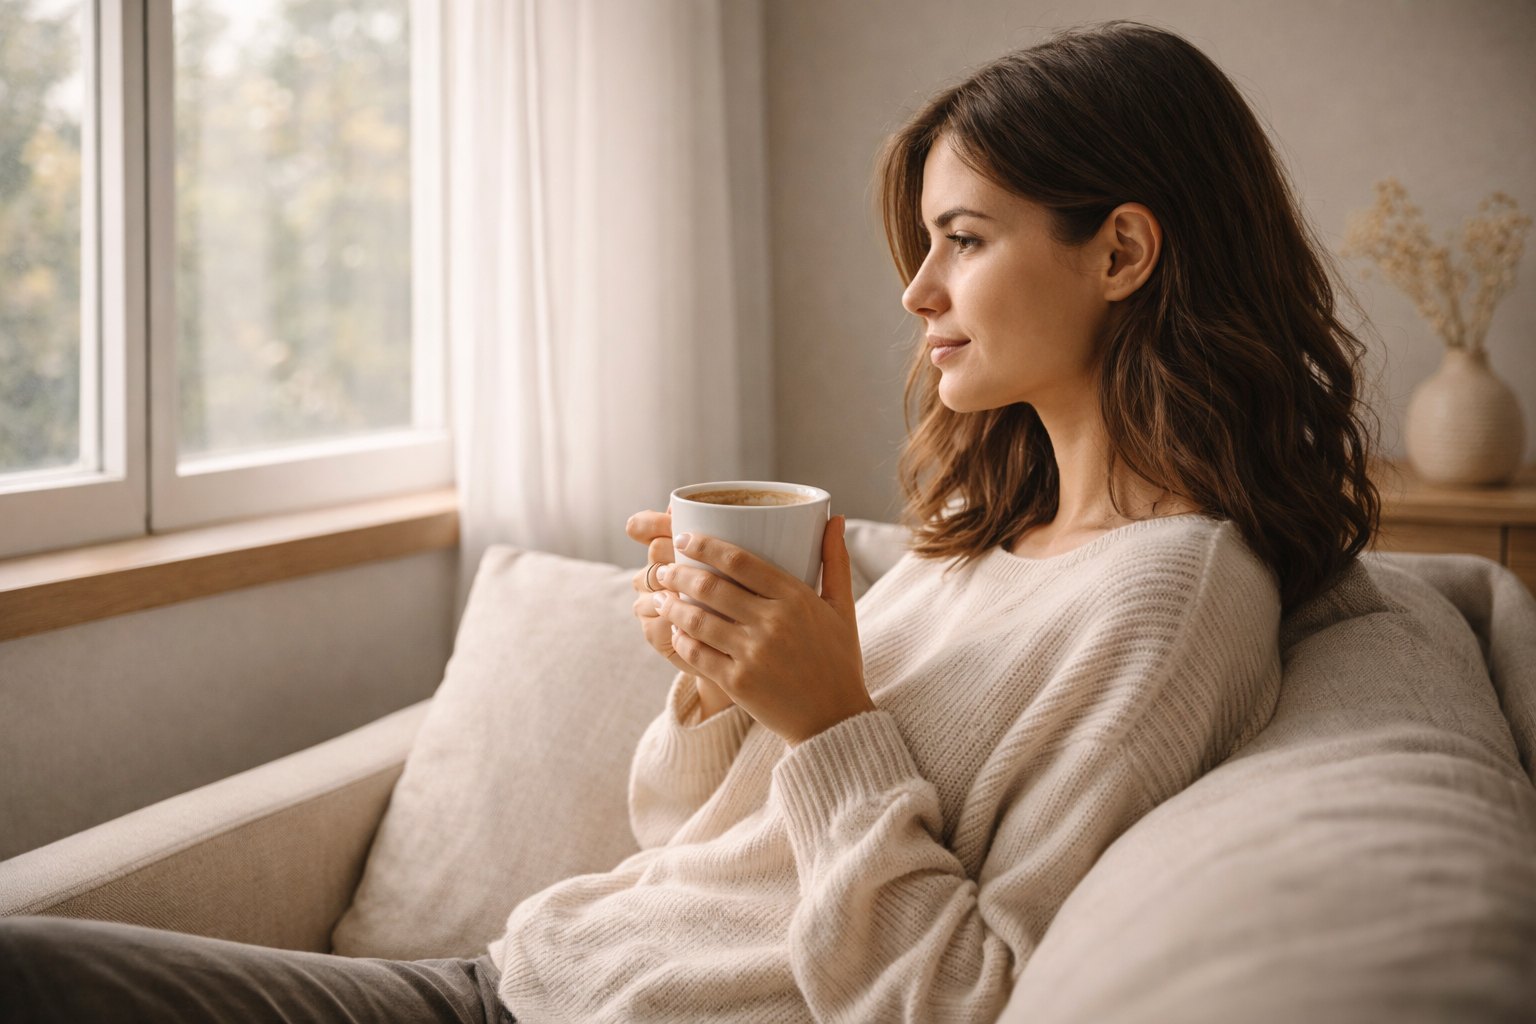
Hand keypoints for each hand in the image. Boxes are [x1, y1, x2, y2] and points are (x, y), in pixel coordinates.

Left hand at [649, 516, 873, 745]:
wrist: (835, 720)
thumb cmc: (838, 660)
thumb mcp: (843, 608)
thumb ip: (836, 561)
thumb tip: (834, 517)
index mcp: (796, 598)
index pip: (740, 560)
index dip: (706, 545)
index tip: (684, 538)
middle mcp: (773, 623)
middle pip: (712, 586)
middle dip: (680, 572)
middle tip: (666, 567)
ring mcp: (754, 654)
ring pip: (698, 620)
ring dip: (673, 605)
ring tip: (662, 596)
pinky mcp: (738, 683)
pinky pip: (697, 654)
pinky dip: (681, 640)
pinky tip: (675, 631)